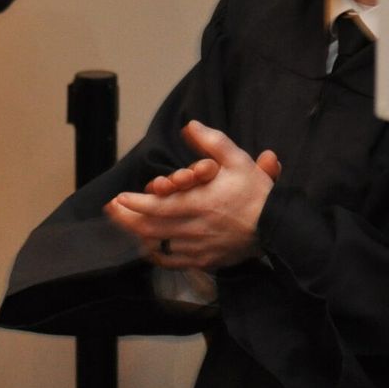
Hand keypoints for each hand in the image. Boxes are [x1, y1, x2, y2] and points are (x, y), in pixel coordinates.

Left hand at [104, 121, 279, 270]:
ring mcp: (198, 248)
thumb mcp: (238, 160)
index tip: (119, 198)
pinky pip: (173, 261)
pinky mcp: (204, 261)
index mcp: (199, 203)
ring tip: (125, 226)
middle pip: (150, 228)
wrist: (278, 228)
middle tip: (111, 211)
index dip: (135, 204)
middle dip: (126, 219)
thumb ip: (212, 142)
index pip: (157, 207)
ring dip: (139, 236)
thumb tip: (190, 126)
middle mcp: (194, 228)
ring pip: (159, 245)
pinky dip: (157, 254)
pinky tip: (149, 247)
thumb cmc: (256, 194)